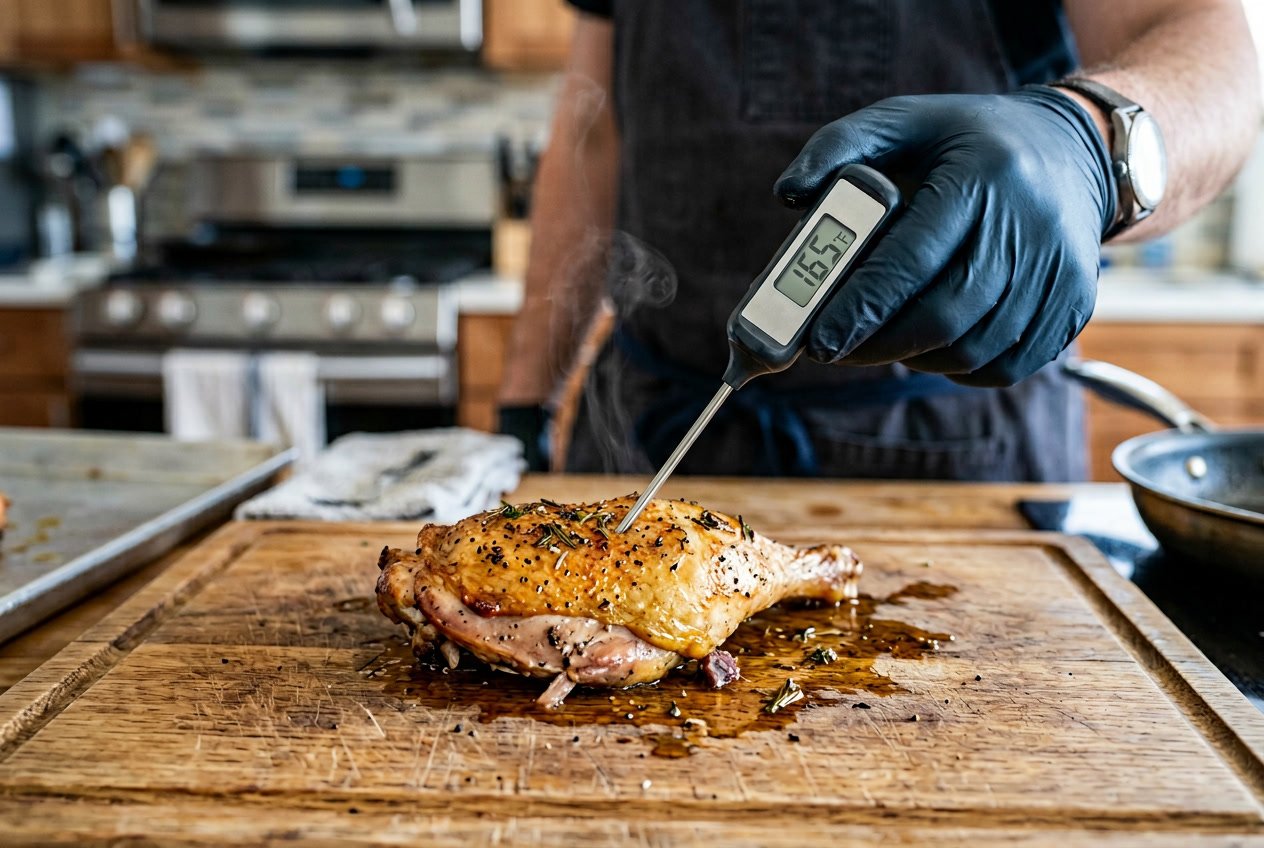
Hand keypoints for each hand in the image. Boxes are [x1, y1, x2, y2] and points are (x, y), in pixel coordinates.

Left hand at [774, 87, 1115, 386]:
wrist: (1075, 152)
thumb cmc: (966, 141)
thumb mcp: (905, 120)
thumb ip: (839, 146)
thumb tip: (789, 193)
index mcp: (984, 175)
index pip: (913, 259)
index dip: (862, 308)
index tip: (818, 340)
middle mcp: (1031, 225)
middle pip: (943, 315)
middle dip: (878, 343)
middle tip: (834, 348)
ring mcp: (1060, 271)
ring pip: (971, 349)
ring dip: (914, 357)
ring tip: (880, 339)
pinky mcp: (1074, 307)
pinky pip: (1003, 366)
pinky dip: (957, 368)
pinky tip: (932, 345)